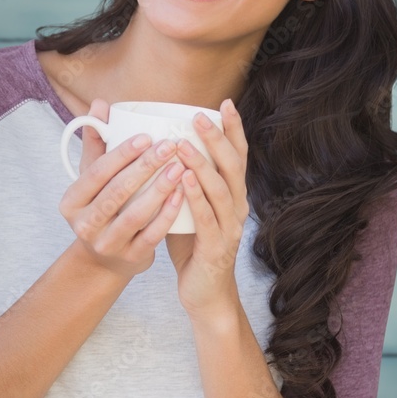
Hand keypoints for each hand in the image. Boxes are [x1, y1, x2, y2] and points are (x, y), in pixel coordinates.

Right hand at [59, 99, 186, 281]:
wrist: (106, 259)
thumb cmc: (103, 206)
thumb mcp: (93, 178)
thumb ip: (96, 142)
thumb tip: (100, 105)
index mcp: (72, 201)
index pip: (96, 172)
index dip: (121, 154)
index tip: (146, 136)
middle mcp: (84, 225)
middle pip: (116, 192)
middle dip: (145, 167)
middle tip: (169, 146)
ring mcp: (107, 244)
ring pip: (135, 215)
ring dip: (160, 189)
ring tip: (181, 167)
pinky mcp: (130, 258)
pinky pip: (152, 235)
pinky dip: (168, 214)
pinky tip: (183, 194)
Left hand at [166, 98, 249, 318]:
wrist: (205, 294)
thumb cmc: (193, 246)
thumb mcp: (189, 206)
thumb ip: (182, 179)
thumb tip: (159, 147)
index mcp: (232, 194)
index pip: (237, 155)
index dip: (234, 129)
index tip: (225, 103)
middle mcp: (237, 206)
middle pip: (232, 166)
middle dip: (217, 139)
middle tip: (200, 117)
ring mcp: (230, 227)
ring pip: (220, 189)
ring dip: (203, 165)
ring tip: (184, 145)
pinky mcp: (217, 247)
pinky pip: (207, 218)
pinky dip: (196, 197)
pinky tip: (183, 181)